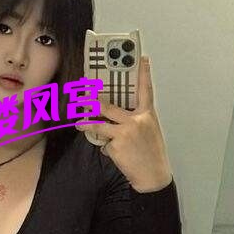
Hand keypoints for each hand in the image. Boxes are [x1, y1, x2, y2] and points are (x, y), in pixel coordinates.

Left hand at [75, 57, 172, 192]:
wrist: (153, 175)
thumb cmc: (151, 153)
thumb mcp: (149, 131)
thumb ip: (135, 121)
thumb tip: (114, 117)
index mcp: (147, 115)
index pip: (146, 90)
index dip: (144, 73)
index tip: (142, 58)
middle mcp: (136, 121)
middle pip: (108, 107)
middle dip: (92, 103)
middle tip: (82, 97)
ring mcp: (125, 132)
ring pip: (99, 125)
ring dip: (87, 125)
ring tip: (79, 123)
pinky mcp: (116, 145)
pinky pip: (105, 144)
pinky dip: (107, 149)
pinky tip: (116, 154)